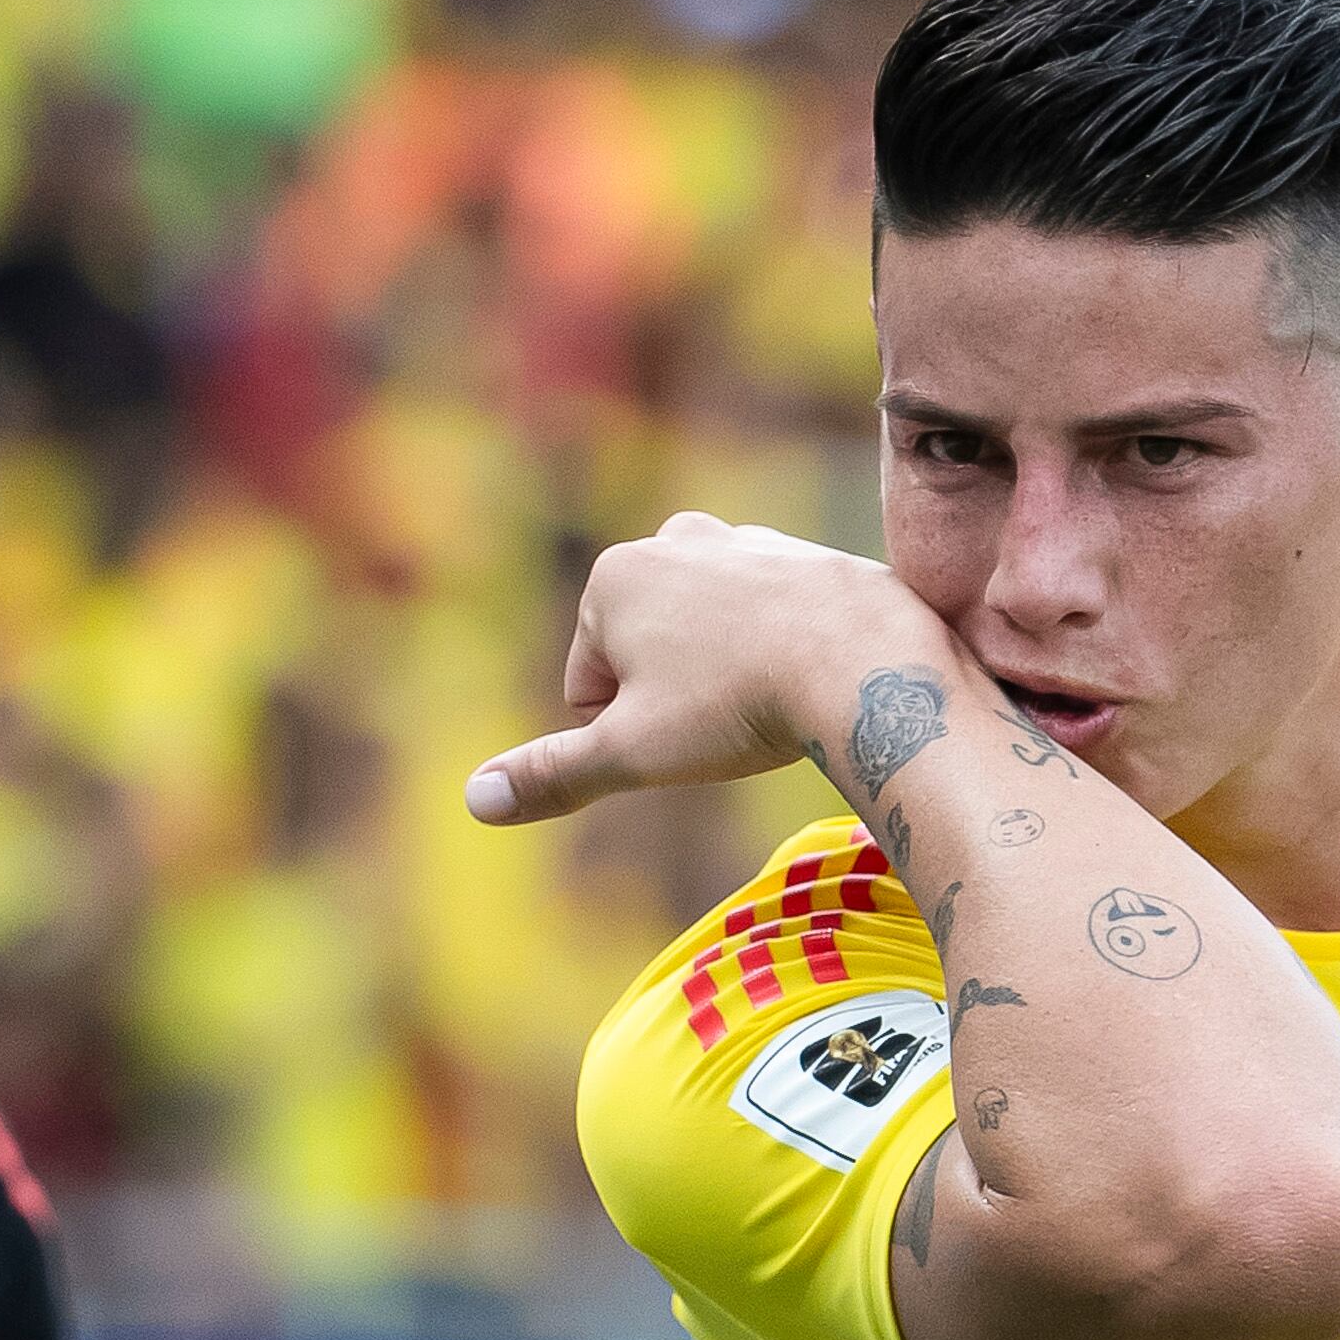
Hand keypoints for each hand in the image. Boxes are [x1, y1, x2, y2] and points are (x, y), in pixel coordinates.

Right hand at [464, 516, 956, 825]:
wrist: (865, 662)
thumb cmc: (737, 706)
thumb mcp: (631, 753)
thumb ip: (553, 773)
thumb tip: (474, 800)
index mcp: (612, 576)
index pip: (589, 688)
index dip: (632, 733)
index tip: (683, 729)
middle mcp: (671, 539)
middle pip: (649, 658)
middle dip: (678, 697)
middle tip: (728, 715)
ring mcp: (741, 541)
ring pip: (711, 643)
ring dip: (731, 677)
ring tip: (770, 694)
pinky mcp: (803, 556)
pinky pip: (772, 627)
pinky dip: (783, 655)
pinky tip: (811, 675)